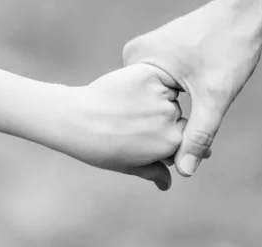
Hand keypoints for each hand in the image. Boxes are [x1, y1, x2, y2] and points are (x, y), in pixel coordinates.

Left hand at [62, 64, 185, 190]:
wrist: (76, 119)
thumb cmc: (100, 147)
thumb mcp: (129, 166)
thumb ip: (154, 172)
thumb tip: (167, 184)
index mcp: (171, 142)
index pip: (185, 136)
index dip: (168, 136)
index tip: (148, 135)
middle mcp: (171, 118)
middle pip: (176, 115)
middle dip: (162, 117)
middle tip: (131, 121)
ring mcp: (160, 96)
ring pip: (167, 95)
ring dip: (155, 98)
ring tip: (126, 106)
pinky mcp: (148, 76)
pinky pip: (157, 77)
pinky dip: (147, 82)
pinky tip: (126, 90)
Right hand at [123, 0, 261, 176]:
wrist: (246, 12)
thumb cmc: (230, 48)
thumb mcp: (214, 96)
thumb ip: (198, 135)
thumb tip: (184, 172)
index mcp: (136, 60)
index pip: (138, 112)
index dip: (157, 134)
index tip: (170, 149)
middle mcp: (135, 53)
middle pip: (146, 104)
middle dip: (164, 123)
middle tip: (189, 129)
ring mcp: (147, 49)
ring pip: (156, 95)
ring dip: (171, 111)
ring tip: (191, 117)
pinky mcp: (161, 49)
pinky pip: (162, 83)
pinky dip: (175, 97)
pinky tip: (192, 101)